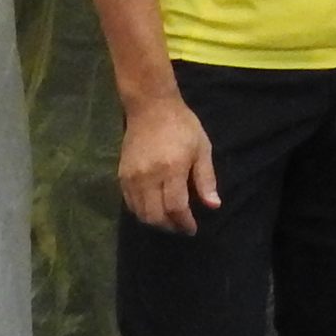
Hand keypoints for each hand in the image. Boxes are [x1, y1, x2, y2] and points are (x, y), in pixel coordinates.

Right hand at [118, 94, 219, 233]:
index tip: (193, 229)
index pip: (176, 207)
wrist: (151, 107)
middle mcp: (149, 177)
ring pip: (141, 213)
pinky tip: (153, 209)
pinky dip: (141, 212)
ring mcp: (132, 178)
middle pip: (155, 216)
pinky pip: (129, 204)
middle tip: (181, 227)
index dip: (185, 223)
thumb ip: (206, 178)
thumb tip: (213, 206)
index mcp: (172, 169)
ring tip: (169, 220)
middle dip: (170, 227)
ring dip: (155, 222)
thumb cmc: (182, 125)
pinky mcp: (121, 176)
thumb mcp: (202, 148)